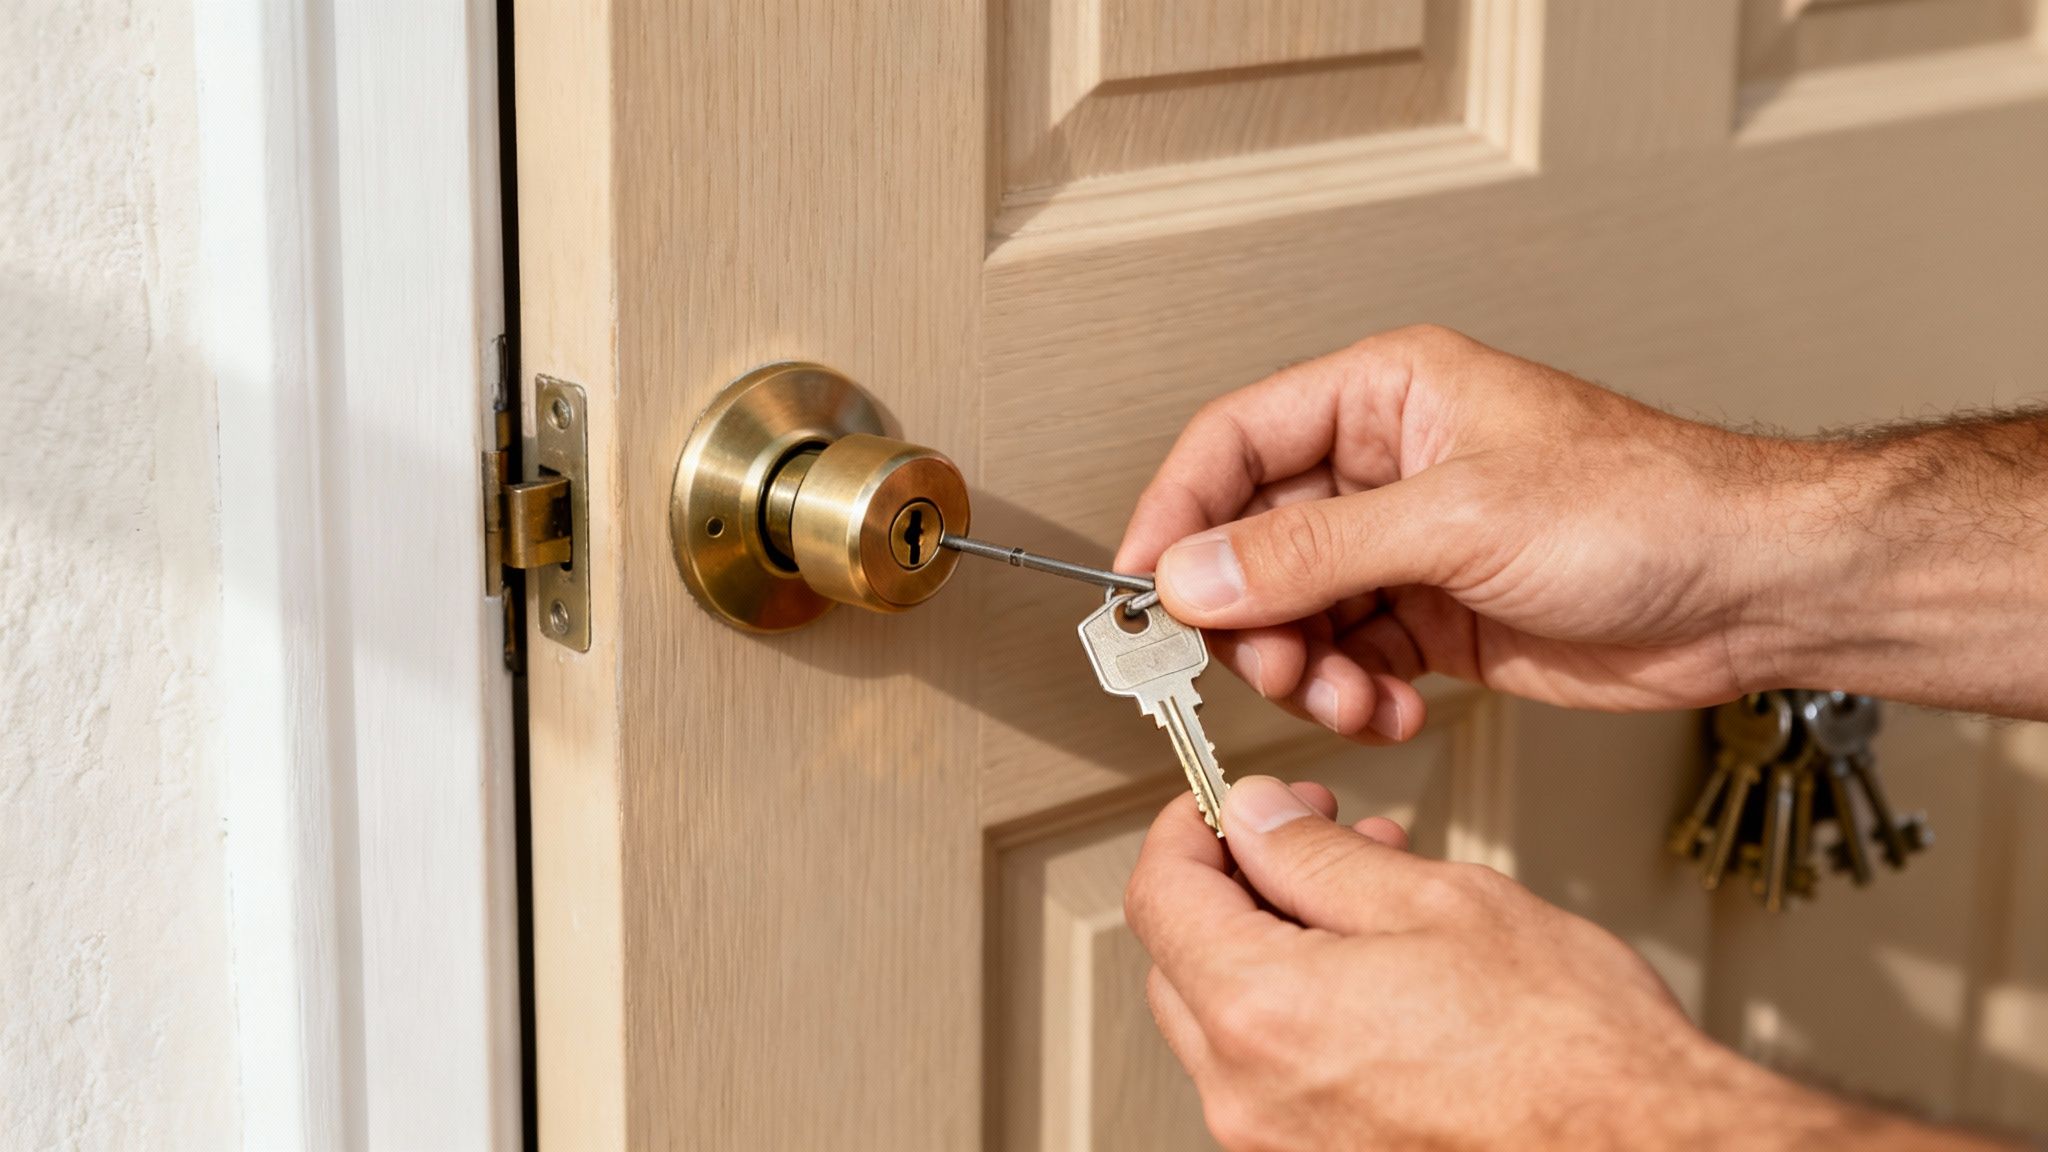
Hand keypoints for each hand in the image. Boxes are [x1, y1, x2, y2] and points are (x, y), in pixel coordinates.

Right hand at [1115, 325, 1782, 737]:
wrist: (1752, 591)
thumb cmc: (1647, 508)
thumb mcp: (1459, 520)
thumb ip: (1314, 550)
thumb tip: (1197, 573)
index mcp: (1385, 397)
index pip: (1234, 444)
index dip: (1177, 514)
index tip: (1143, 589)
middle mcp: (1387, 468)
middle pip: (1254, 540)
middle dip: (1252, 615)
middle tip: (1266, 663)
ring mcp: (1411, 547)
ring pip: (1298, 613)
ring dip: (1307, 669)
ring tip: (1348, 695)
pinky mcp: (1439, 618)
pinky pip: (1353, 660)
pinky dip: (1359, 697)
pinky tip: (1398, 709)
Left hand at [1125, 777, 1958, 1150]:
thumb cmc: (1577, 1059)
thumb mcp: (1444, 904)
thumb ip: (1320, 856)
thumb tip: (1252, 817)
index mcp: (1265, 1014)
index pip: (1160, 896)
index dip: (1188, 828)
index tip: (1222, 804)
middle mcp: (1251, 1097)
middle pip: (1180, 962)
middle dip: (1235, 884)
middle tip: (1308, 838)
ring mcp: (1279, 1148)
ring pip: (1227, 1022)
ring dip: (1274, 947)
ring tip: (1369, 903)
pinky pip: (1275, 1078)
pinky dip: (1303, 1015)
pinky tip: (1376, 982)